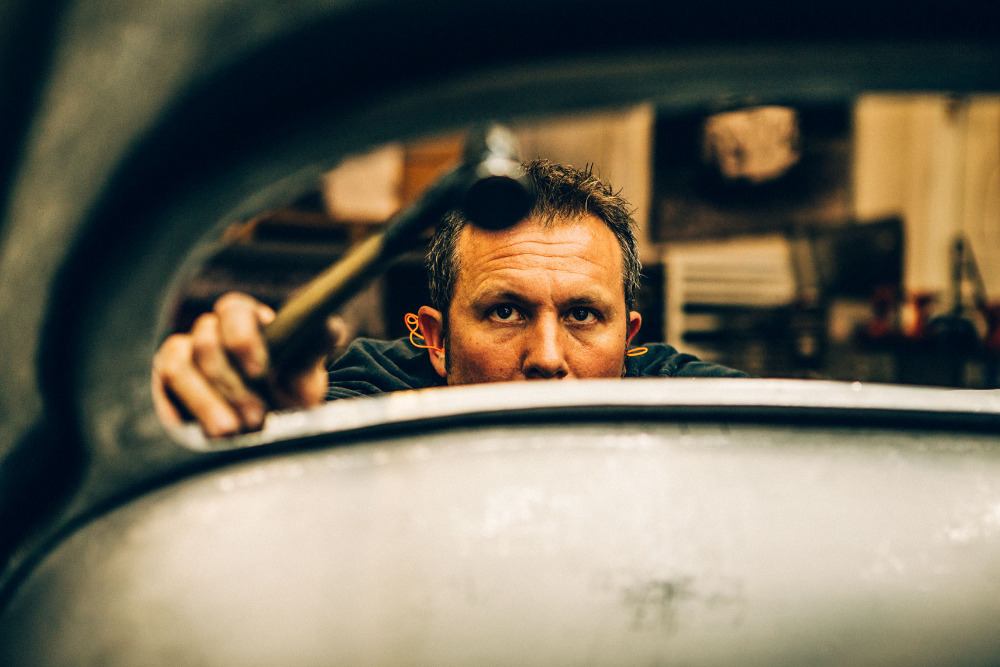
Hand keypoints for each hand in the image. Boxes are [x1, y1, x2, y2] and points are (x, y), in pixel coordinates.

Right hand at [152, 292, 330, 436]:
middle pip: (206, 343)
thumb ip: (314, 348)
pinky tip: (203, 434)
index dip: (243, 337)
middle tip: (257, 418)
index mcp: (245, 321)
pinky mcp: (164, 388)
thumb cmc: (289, 395)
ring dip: (206, 401)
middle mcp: (209, 334)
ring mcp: (182, 358)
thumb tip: (329, 327)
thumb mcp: (305, 375)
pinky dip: (180, 412)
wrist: (272, 433)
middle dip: (233, 385)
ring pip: (179, 366)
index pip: (233, 309)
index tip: (260, 371)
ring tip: (231, 433)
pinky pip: (161, 393)